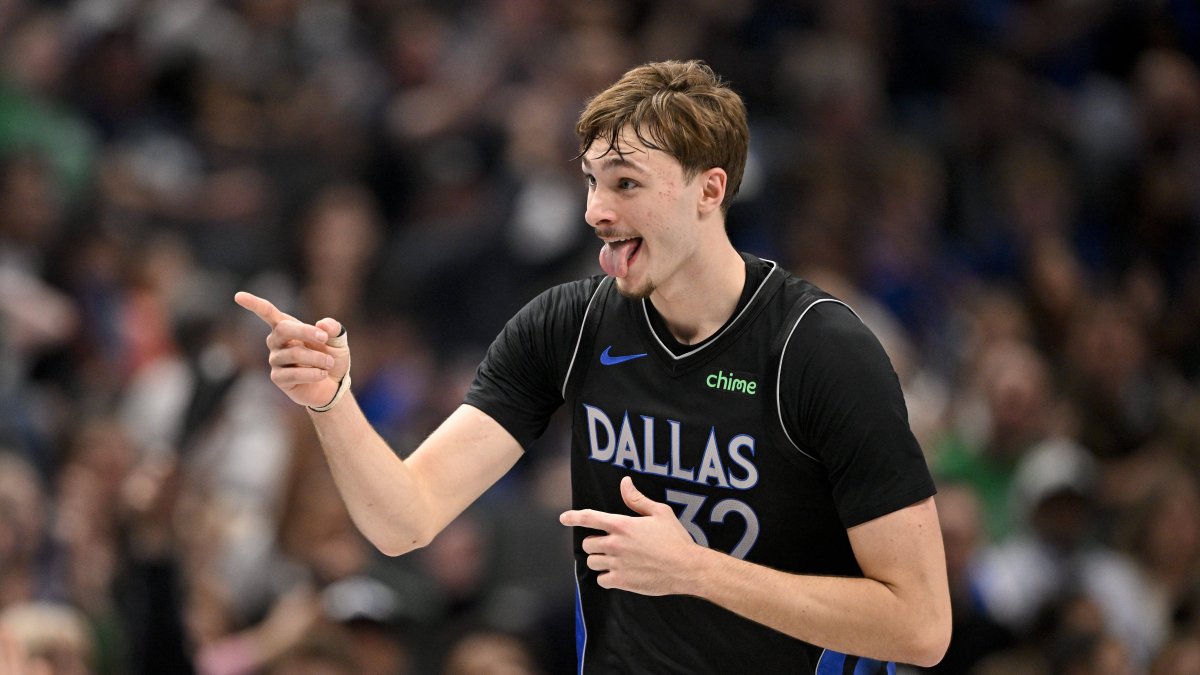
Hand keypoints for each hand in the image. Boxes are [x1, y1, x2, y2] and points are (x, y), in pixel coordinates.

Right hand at [234, 291, 348, 407]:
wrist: (334, 385)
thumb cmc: (331, 358)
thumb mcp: (337, 341)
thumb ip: (333, 329)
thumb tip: (323, 325)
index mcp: (287, 327)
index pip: (267, 312)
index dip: (253, 304)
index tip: (238, 296)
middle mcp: (276, 342)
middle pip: (283, 329)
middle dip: (306, 332)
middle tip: (325, 339)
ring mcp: (275, 360)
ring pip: (294, 354)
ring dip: (317, 358)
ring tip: (328, 363)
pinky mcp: (278, 378)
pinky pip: (293, 373)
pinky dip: (313, 373)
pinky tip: (322, 374)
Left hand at [560, 476, 701, 595]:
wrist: (685, 567)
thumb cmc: (675, 539)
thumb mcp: (660, 513)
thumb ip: (637, 499)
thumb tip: (625, 483)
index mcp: (622, 525)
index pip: (589, 518)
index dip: (573, 517)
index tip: (564, 518)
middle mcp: (615, 544)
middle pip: (587, 544)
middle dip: (595, 544)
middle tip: (610, 545)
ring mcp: (616, 563)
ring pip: (592, 562)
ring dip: (599, 561)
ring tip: (614, 560)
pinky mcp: (621, 581)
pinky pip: (601, 580)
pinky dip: (606, 577)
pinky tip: (618, 574)